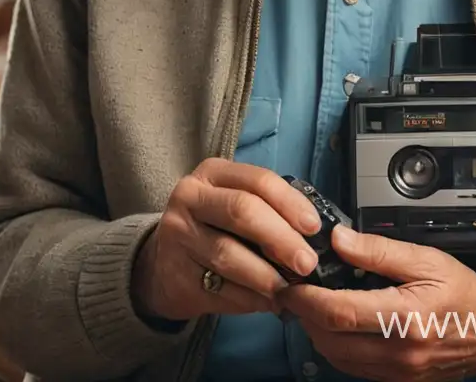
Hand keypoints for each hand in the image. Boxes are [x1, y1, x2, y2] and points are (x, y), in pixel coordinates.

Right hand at [130, 159, 322, 320]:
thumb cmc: (214, 226)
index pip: (258, 181)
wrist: (161, 263)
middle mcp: (190, 198)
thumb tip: (313, 232)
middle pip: (242, 212)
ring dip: (266, 275)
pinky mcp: (174, 275)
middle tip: (307, 263)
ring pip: (229, 254)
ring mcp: (177, 237)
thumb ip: (268, 208)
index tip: (314, 227)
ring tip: (289, 289)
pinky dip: (249, 299)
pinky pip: (218, 289)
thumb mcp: (233, 202)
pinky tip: (267, 302)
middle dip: (281, 238)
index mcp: (212, 173)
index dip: (290, 203)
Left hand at [276, 226, 475, 381]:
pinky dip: (336, 346)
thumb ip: (378, 250)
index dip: (307, 298)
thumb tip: (340, 239)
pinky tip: (337, 324)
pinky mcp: (396, 381)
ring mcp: (397, 373)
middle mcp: (399, 352)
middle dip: (304, 314)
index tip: (292, 282)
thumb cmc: (464, 292)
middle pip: (330, 339)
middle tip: (296, 289)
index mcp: (406, 318)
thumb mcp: (425, 259)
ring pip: (336, 358)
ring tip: (313, 304)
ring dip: (317, 332)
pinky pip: (352, 368)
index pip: (340, 313)